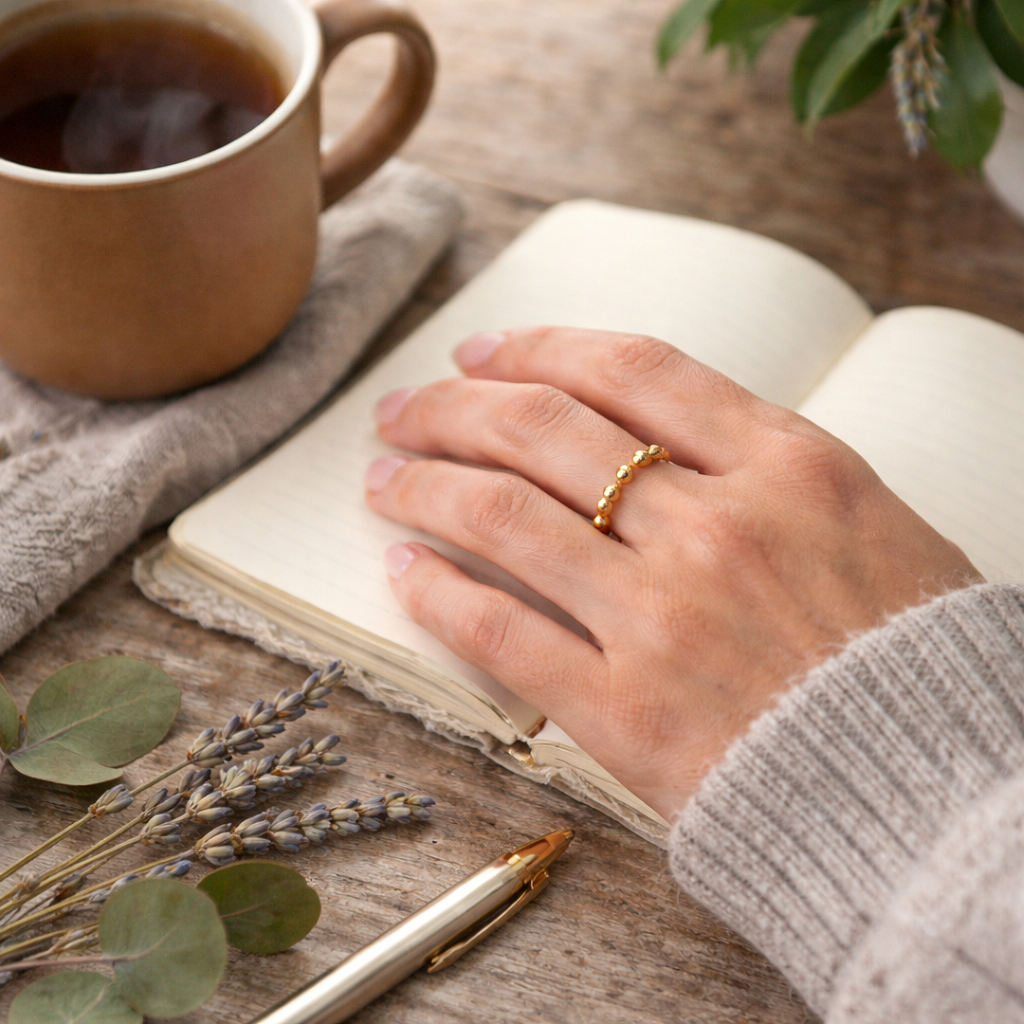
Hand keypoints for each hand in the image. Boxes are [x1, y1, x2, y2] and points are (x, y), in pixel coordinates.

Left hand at [364, 327, 981, 817]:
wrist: (940, 803)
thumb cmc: (912, 662)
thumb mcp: (863, 524)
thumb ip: (760, 471)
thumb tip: (651, 439)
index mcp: (787, 465)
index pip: (630, 369)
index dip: (538, 348)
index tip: (484, 353)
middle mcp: (716, 525)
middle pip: (544, 429)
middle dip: (455, 407)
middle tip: (405, 409)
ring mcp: (664, 615)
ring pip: (505, 516)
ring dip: (426, 484)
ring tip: (385, 478)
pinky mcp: (627, 710)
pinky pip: (504, 634)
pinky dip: (441, 593)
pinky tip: (406, 571)